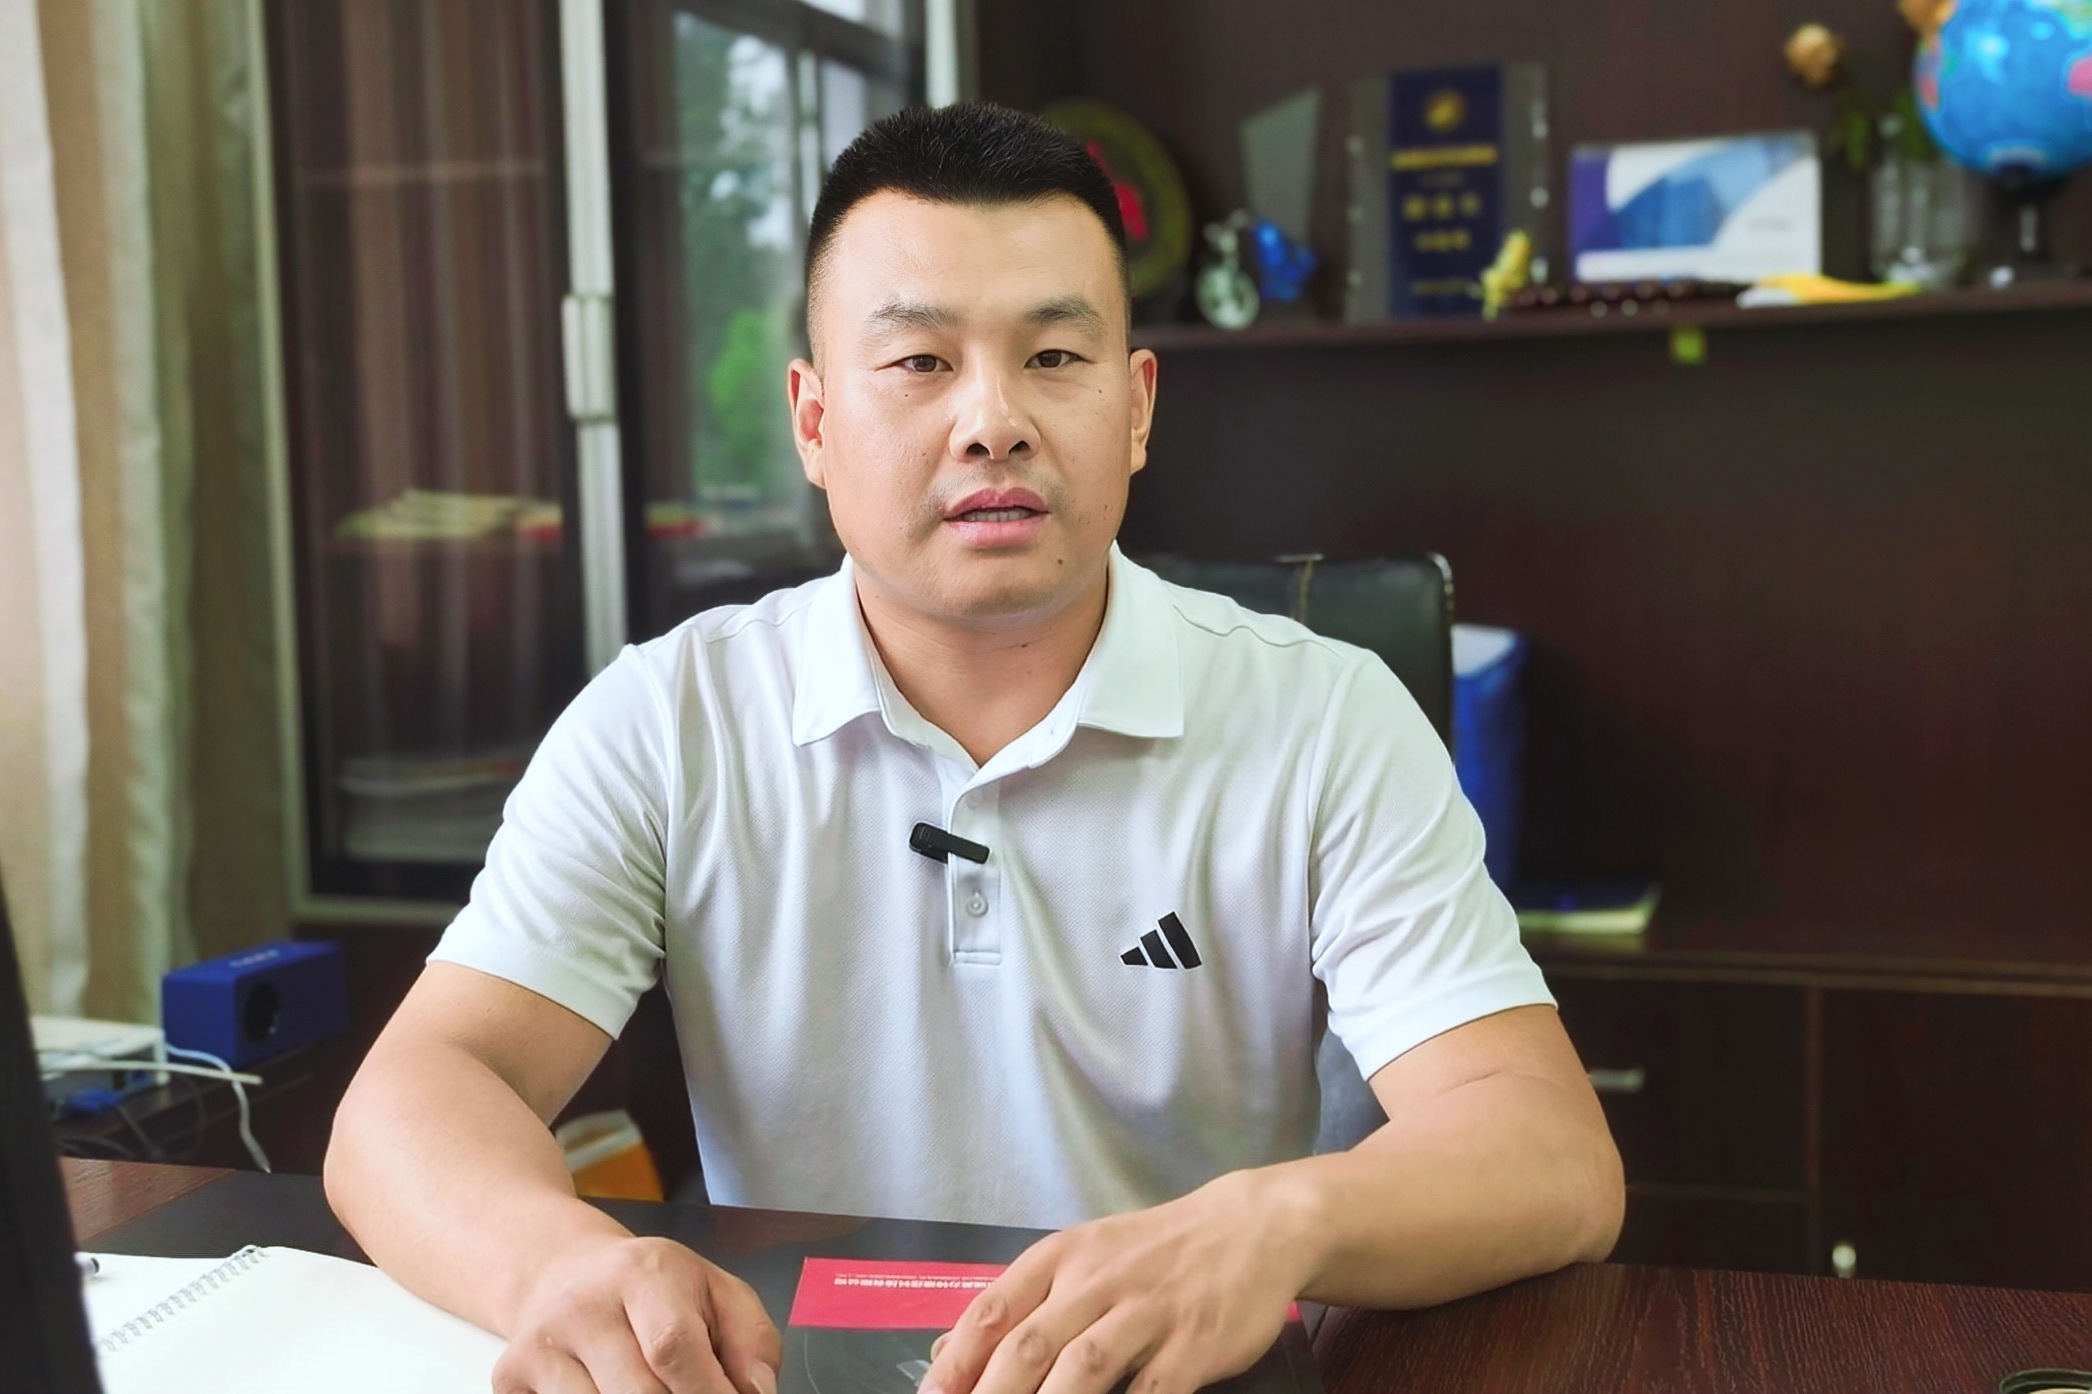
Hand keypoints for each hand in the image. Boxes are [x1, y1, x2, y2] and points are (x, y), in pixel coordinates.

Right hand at [492, 1234, 780, 1393]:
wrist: (564, 1271)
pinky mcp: (512, 1374)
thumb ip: (752, 1341)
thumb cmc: (654, 1289)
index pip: (672, 1345)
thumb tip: (758, 1393)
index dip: (707, 1392)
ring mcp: (541, 1341)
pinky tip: (611, 1391)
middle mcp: (584, 1304)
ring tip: (655, 1388)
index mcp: (643, 1273)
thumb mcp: (717, 1292)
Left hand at [920, 1171, 1312, 1393]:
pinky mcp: (1192, 1344)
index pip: (992, 1310)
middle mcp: (1097, 1281)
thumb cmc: (1153, 1252)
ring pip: (1082, 1368)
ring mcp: (1147, 1313)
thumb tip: (944, 1353)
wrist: (1250, 1226)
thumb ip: (1020, 1305)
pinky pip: (1152, 1392)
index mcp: (1061, 1258)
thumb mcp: (1082, 1258)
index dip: (955, 1361)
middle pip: (1029, 1346)